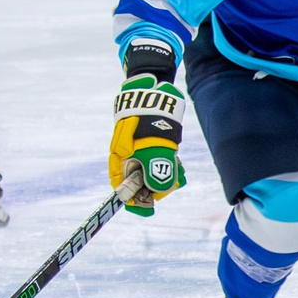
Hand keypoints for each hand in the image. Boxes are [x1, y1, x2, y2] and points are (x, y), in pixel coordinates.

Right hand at [108, 50, 185, 215]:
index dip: (133, 200)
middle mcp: (126, 154)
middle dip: (155, 186)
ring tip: (179, 172)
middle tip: (172, 184)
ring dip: (166, 174)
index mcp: (118, 157)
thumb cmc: (148, 120)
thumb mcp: (154, 150)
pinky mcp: (150, 141)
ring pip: (151, 170)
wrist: (152, 89)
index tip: (146, 209)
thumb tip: (158, 192)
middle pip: (138, 180)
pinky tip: (179, 165)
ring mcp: (138, 147)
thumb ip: (157, 172)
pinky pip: (159, 159)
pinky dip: (169, 163)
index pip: (121, 186)